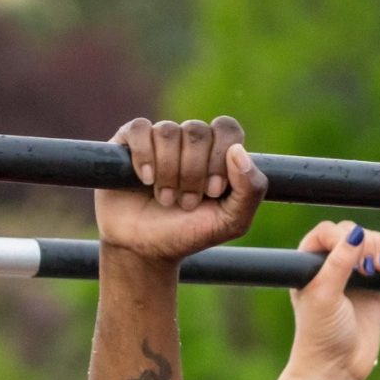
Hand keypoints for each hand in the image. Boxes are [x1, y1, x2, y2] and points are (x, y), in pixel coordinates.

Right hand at [95, 117, 267, 262]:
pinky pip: (139, 129)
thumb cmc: (188, 234)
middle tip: (186, 203)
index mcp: (217, 154)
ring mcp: (158, 139)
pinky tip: (146, 180)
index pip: (227, 129)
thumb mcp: (231, 222)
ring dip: (168, 172)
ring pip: (168, 131)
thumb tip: (238, 150)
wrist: (144, 250)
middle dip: (193, 172)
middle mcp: (189, 142)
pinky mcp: (128, 142)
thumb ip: (251, 190)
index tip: (213, 191)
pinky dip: (144, 156)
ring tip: (165, 199)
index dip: (220, 157)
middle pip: (197, 131)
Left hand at [286, 221, 379, 379]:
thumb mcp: (326, 295)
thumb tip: (356, 233)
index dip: (343, 237)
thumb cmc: (321, 334)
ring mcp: (351, 275)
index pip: (327, 232)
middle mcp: (328, 266)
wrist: (337, 366)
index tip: (354, 258)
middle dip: (366, 243)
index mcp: (309, 264)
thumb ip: (339, 263)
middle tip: (370, 270)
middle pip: (351, 234)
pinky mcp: (372, 286)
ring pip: (369, 243)